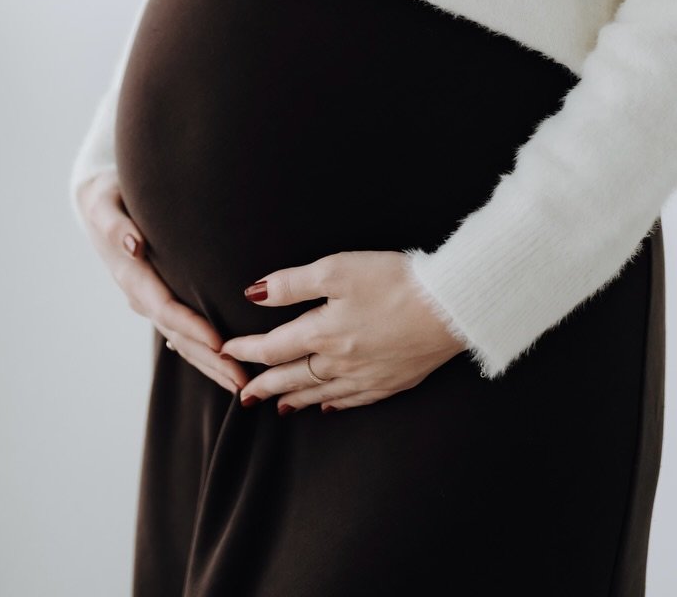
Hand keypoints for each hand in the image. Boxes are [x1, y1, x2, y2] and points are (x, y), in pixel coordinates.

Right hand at [75, 169, 250, 396]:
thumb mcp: (104, 203)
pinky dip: (202, 350)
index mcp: (130, 275)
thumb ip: (116, 225)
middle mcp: (140, 295)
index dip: (192, 327)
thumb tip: (135, 245)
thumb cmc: (106, 196)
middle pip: (178, 335)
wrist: (98, 202)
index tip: (220, 343)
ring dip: (209, 363)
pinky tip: (223, 365)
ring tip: (241, 383)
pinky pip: (181, 330)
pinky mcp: (159, 298)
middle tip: (243, 380)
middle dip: (209, 358)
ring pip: (181, 340)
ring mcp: (149, 301)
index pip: (165, 308)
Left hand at [219, 250, 467, 413]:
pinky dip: (333, 404)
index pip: (273, 347)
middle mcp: (338, 363)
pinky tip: (327, 406)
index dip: (246, 350)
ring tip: (277, 406)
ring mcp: (366, 377)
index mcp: (322, 333)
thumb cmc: (393, 280)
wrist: (449, 307)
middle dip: (264, 385)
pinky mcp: (391, 382)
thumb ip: (292, 284)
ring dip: (294, 399)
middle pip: (291, 377)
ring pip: (319, 394)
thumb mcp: (337, 269)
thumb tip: (253, 294)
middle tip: (243, 395)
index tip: (227, 351)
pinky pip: (352, 401)